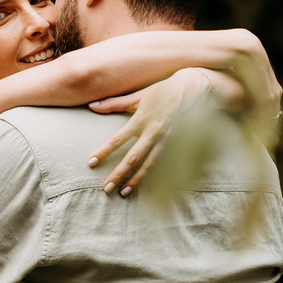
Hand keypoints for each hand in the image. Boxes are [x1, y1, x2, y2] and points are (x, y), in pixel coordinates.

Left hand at [87, 69, 213, 195]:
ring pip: (149, 165)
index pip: (118, 139)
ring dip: (135, 180)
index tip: (91, 162)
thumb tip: (92, 105)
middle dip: (118, 174)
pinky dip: (154, 177)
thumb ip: (114, 103)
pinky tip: (146, 187)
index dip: (104, 151)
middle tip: (105, 188)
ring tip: (123, 192)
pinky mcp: (175, 145)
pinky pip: (163, 165)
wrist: (192, 89)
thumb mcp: (138, 96)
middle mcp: (152, 133)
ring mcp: (165, 141)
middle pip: (132, 158)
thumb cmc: (162, 91)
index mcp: (141, 120)